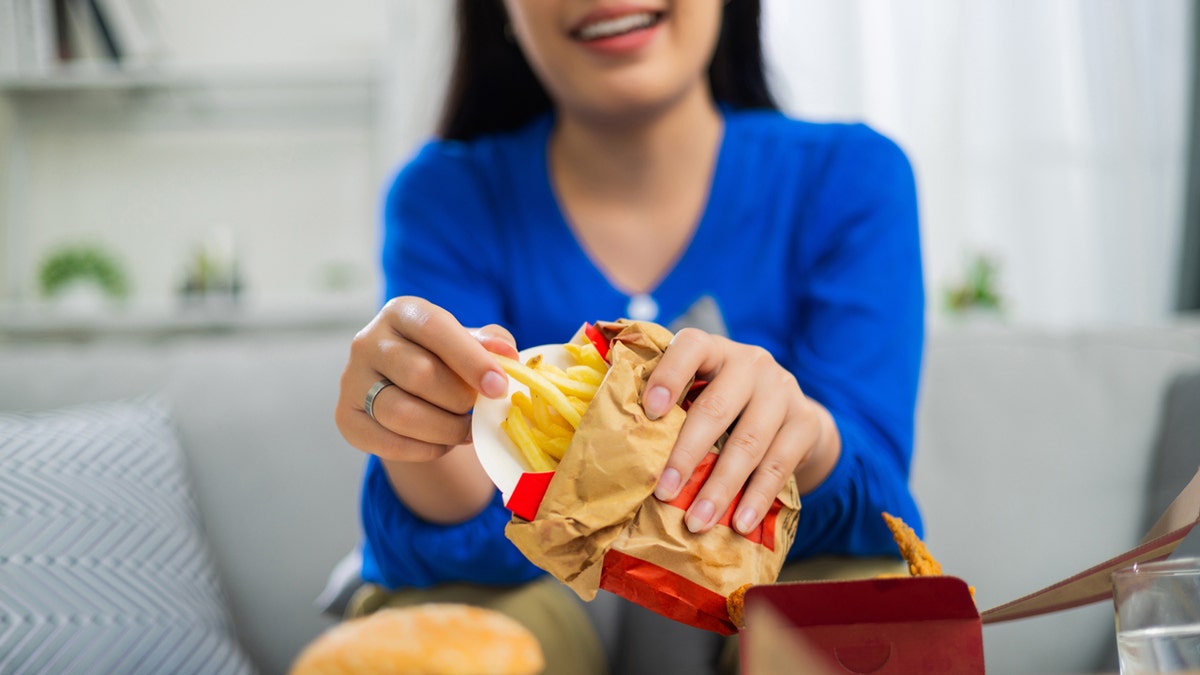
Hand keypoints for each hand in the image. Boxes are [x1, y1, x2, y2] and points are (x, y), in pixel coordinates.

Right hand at [335, 296, 516, 461]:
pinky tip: (442, 443)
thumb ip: (490, 344)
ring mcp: (352, 380)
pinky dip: (425, 449)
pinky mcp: (346, 417)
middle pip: (419, 374)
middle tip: (480, 410)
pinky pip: (389, 442)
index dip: (470, 359)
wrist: (407, 390)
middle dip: (460, 400)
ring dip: (445, 429)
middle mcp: (368, 341)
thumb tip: (506, 354)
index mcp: (402, 312)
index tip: (499, 387)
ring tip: (466, 430)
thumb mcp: (469, 343)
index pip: (434, 328)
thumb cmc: (445, 360)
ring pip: (402, 413)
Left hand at [642, 328, 839, 534]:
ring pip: (749, 443)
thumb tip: (620, 447)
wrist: (789, 413)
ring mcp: (782, 390)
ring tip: (697, 522)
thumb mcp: (700, 391)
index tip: (651, 411)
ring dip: (720, 488)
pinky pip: (779, 465)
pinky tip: (740, 523)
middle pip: (717, 407)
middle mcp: (751, 363)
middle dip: (687, 455)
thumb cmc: (724, 405)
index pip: (691, 347)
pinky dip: (757, 497)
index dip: (669, 375)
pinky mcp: (805, 422)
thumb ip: (670, 407)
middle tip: (663, 492)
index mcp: (714, 349)